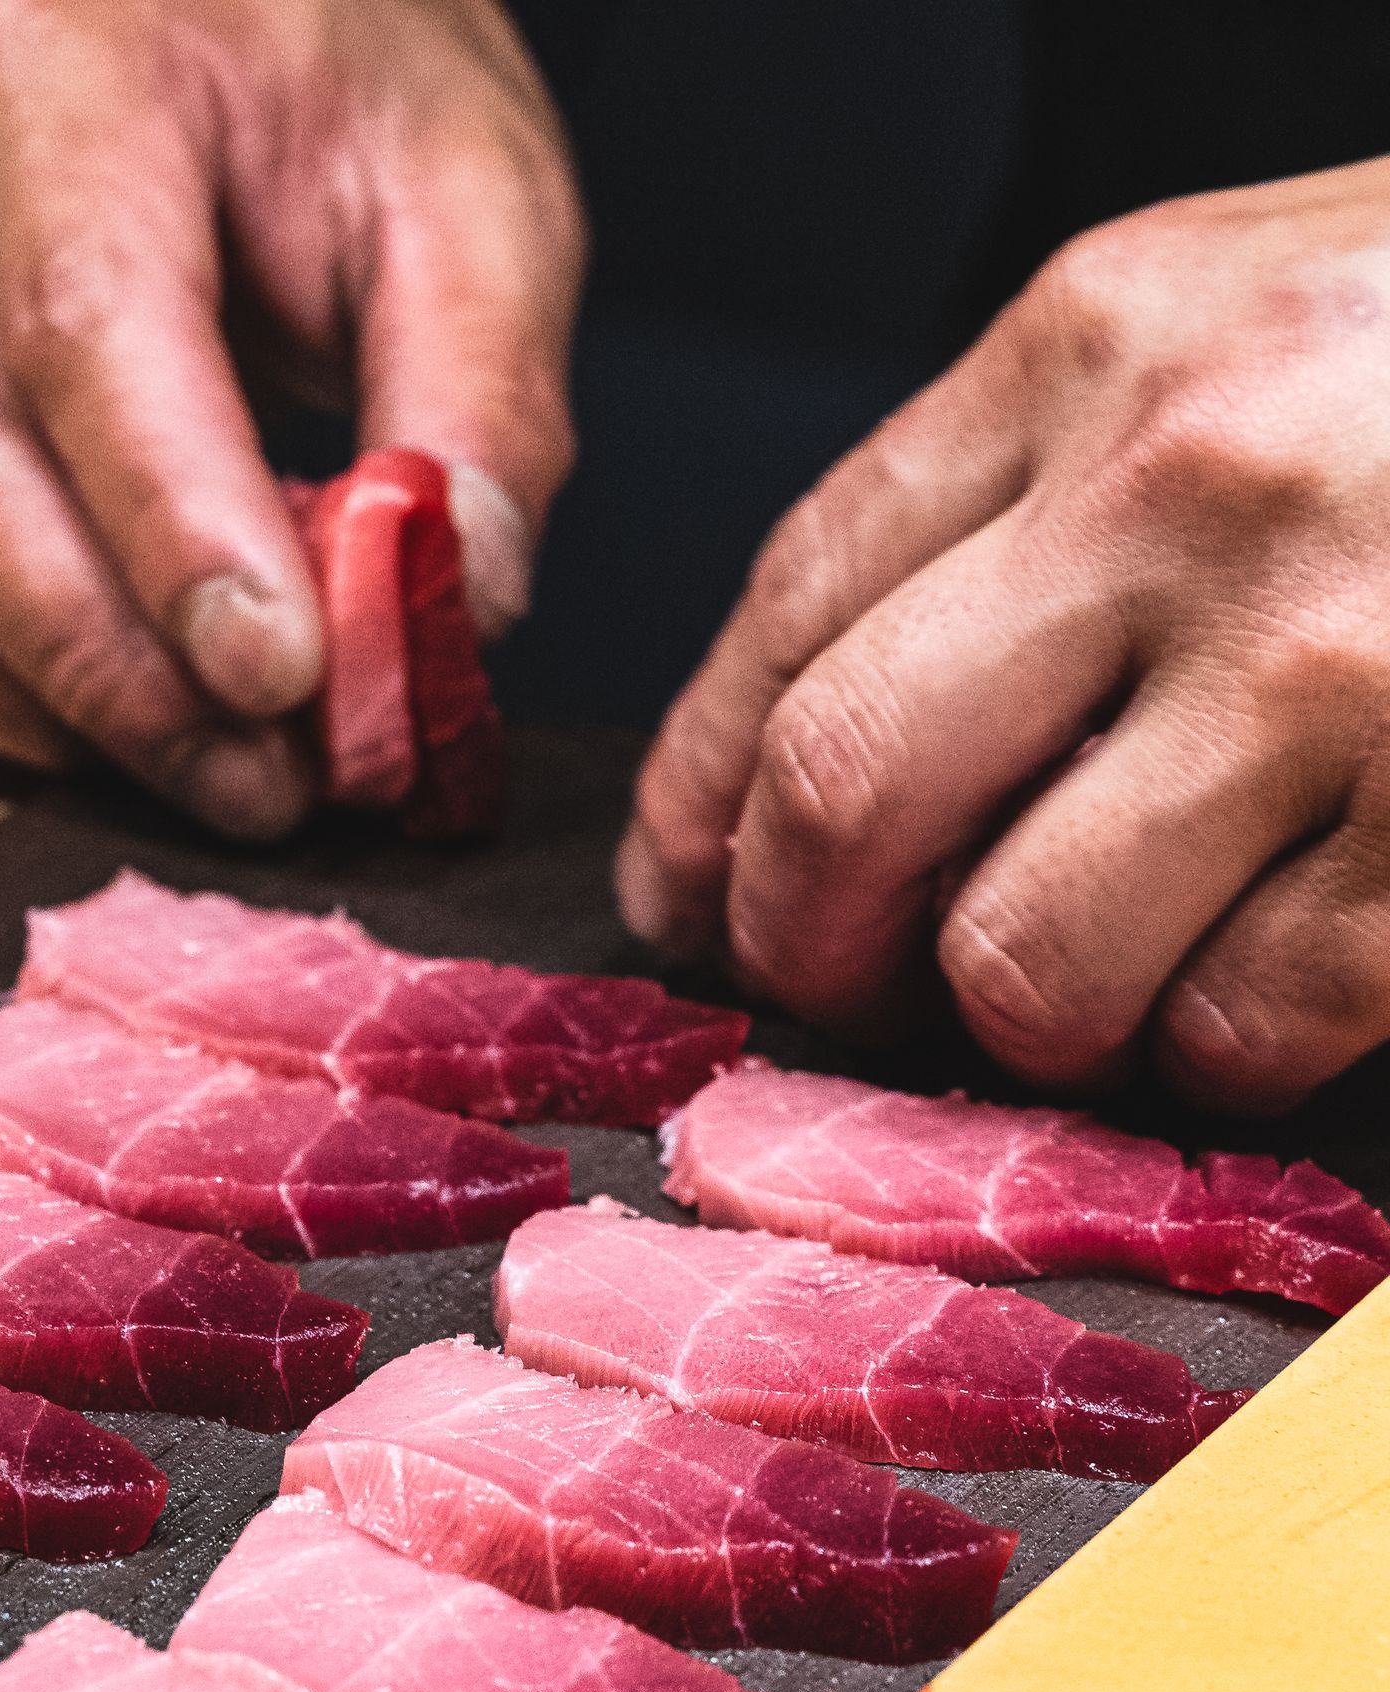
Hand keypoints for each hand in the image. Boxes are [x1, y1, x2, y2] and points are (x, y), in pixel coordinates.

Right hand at [0, 0, 582, 839]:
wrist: (241, 26)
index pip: (85, 328)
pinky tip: (124, 726)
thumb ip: (484, 397)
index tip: (287, 682)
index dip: (178, 535)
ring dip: (49, 713)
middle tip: (274, 784)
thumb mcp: (476, 198)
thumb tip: (460, 603)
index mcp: (63, 63)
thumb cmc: (352, 92)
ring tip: (220, 771)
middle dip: (121, 674)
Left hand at [619, 158, 1389, 1111]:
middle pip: (849, 795)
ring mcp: (1344, 662)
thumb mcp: (1214, 331)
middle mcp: (1198, 484)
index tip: (681, 895)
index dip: (698, 794)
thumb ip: (1003, 510)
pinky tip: (1264, 975)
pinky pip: (1245, 1026)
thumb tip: (771, 771)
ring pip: (1027, 959)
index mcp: (1098, 340)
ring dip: (1026, 1019)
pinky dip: (1220, 1047)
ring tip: (1088, 974)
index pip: (790, 610)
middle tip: (832, 982)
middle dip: (802, 942)